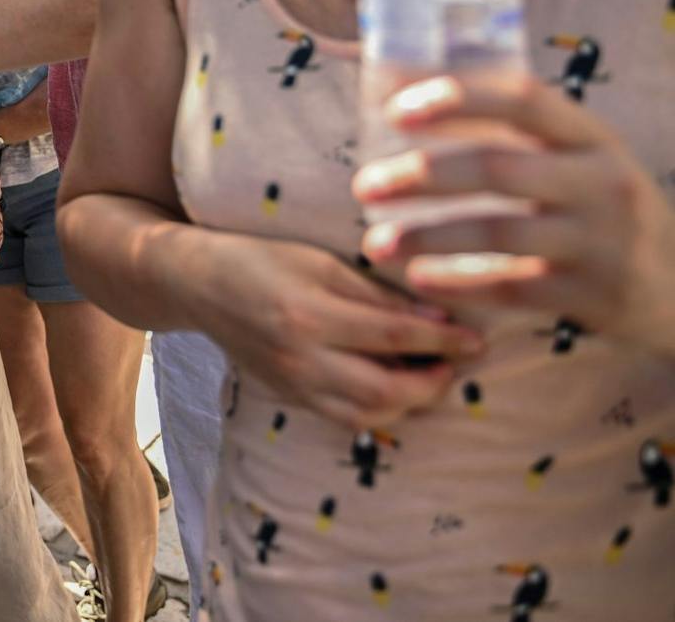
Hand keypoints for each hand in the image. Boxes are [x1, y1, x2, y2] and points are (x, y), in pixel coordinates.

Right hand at [185, 230, 485, 428]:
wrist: (198, 284)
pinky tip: (397, 388)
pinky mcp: (289, 398)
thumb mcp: (320, 262)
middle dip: (434, 381)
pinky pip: (346, 418)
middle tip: (458, 362)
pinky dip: (381, 410)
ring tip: (432, 375)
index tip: (478, 338)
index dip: (443, 339)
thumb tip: (439, 316)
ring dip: (412, 402)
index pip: (394, 335)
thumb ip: (376, 294)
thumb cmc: (261, 259)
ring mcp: (293, 384)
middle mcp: (300, 358)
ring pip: (370, 414)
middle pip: (387, 389)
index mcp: (309, 313)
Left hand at [357, 75, 674, 355]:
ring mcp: (603, 240)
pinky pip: (514, 287)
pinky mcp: (594, 293)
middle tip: (363, 186)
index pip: (522, 98)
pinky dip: (461, 283)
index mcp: (590, 136)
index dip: (456, 98)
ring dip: (426, 236)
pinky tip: (418, 278)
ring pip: (498, 231)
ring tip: (373, 244)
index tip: (394, 110)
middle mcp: (602, 181)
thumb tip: (407, 96)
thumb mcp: (579, 158)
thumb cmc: (601, 207)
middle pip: (496, 168)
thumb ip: (516, 133)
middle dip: (420, 175)